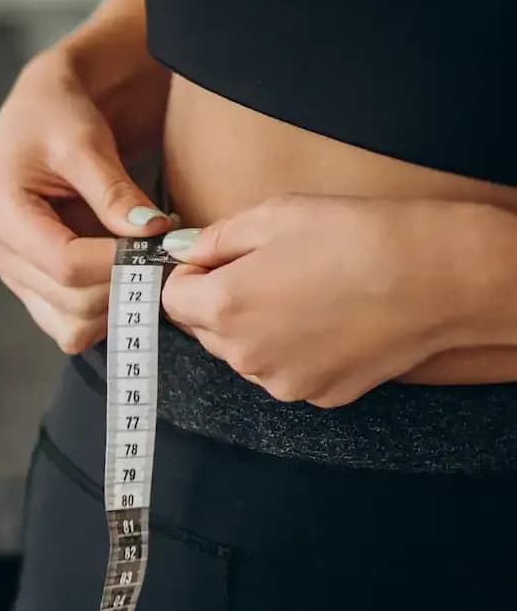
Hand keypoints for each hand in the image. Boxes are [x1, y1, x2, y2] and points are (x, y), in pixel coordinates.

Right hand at [0, 51, 173, 353]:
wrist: (44, 112)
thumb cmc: (58, 115)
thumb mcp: (85, 140)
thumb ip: (114, 190)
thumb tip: (150, 233)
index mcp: (1, 215)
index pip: (65, 263)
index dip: (120, 263)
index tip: (163, 245)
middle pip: (71, 303)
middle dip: (127, 285)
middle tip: (166, 253)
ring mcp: (16, 275)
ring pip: (72, 327)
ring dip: (119, 305)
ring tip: (146, 263)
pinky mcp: (35, 286)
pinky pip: (74, 324)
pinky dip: (108, 310)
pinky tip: (129, 273)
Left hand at [160, 193, 460, 407]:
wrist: (438, 278)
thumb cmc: (357, 237)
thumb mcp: (274, 216)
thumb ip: (216, 238)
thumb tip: (183, 251)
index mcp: (223, 307)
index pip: (171, 299)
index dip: (191, 274)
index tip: (218, 258)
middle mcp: (244, 355)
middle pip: (205, 329)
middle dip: (221, 301)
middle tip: (271, 270)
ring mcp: (281, 381)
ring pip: (245, 353)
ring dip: (257, 328)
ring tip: (307, 292)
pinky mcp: (318, 395)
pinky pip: (286, 371)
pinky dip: (295, 349)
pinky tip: (331, 320)